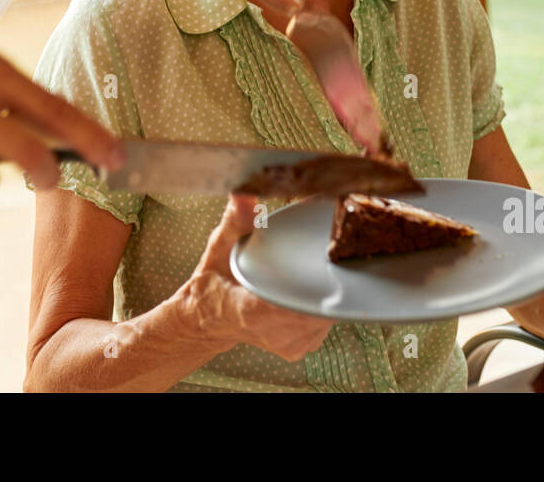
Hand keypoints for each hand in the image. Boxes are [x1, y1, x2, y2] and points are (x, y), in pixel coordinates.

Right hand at [177, 194, 331, 361]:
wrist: (209, 317)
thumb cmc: (215, 280)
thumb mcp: (219, 244)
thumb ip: (236, 220)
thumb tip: (245, 194)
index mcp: (249, 310)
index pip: (287, 306)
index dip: (311, 288)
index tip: (327, 265)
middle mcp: (272, 333)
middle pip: (317, 308)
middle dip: (327, 280)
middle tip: (334, 250)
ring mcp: (289, 344)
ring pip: (326, 315)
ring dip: (329, 291)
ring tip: (326, 265)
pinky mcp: (300, 348)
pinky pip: (324, 323)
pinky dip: (325, 303)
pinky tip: (318, 285)